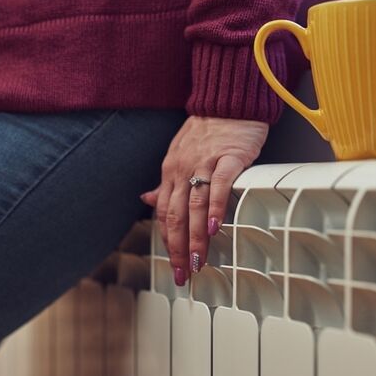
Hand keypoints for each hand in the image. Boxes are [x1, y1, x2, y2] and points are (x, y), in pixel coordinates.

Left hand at [140, 115, 268, 285]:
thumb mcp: (179, 155)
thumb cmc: (207, 130)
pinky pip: (220, 186)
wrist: (228, 101)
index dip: (167, 241)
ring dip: (196, 238)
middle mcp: (182, 170)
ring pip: (195, 207)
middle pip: (177, 216)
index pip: (164, 214)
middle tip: (182, 274)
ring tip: (198, 261)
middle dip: (178, 249)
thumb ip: (166, 182)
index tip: (173, 265)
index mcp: (170, 172)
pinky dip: (216, 208)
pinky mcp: (228, 158)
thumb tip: (147, 200)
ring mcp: (205, 164)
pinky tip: (216, 228)